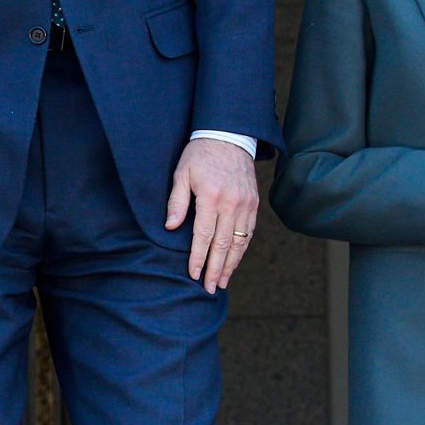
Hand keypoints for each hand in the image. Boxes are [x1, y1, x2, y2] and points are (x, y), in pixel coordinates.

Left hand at [165, 138, 258, 292]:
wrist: (230, 136)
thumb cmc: (200, 154)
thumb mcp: (181, 173)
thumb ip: (176, 201)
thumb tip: (171, 227)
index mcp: (212, 197)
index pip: (204, 236)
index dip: (198, 258)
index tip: (194, 274)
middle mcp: (232, 204)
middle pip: (223, 245)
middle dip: (217, 269)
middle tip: (211, 288)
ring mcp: (246, 205)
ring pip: (239, 242)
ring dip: (231, 264)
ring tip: (224, 281)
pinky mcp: (254, 204)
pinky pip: (249, 233)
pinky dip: (241, 250)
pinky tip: (234, 261)